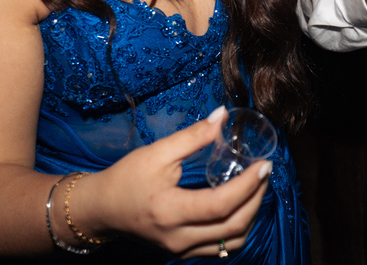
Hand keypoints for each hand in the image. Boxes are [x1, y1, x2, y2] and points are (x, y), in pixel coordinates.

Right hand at [71, 106, 269, 256]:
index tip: (264, 165)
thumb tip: (222, 116)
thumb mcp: (156, 152)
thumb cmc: (126, 178)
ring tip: (256, 188)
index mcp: (170, 211)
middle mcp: (179, 237)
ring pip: (231, 242)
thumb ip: (192, 136)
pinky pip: (221, 246)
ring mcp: (182, 249)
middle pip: (233, 227)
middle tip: (264, 173)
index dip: (247, 185)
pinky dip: (237, 227)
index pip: (220, 204)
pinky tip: (241, 205)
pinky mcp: (183, 252)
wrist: (101, 209)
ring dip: (251, 215)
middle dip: (256, 199)